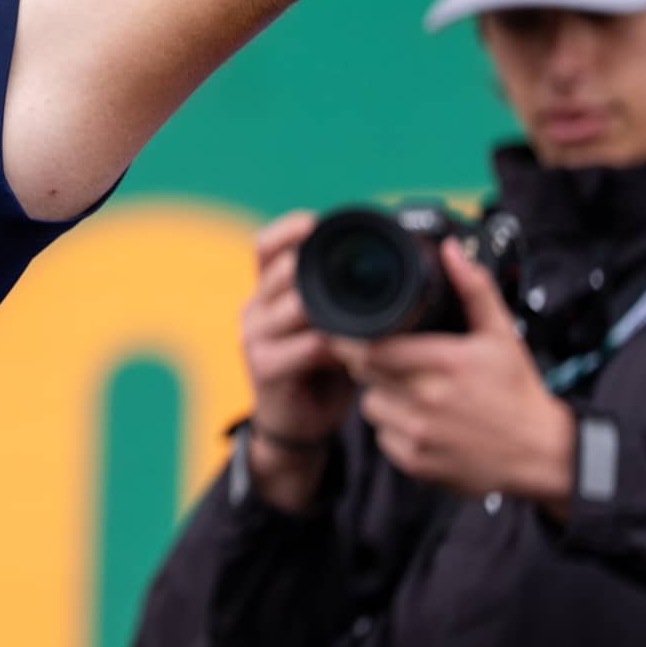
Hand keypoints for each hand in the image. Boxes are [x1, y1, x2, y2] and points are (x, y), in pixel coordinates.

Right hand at [237, 211, 356, 508]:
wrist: (299, 423)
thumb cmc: (321, 368)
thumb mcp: (330, 325)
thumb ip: (341, 297)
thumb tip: (390, 265)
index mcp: (268, 290)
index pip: (265, 245)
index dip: (288, 229)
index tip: (317, 222)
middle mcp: (255, 307)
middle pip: (281, 268)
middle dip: (320, 268)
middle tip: (359, 272)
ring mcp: (255, 337)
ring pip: (295, 305)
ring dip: (334, 308)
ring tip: (367, 314)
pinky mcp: (265, 367)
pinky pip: (306, 346)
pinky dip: (336, 346)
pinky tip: (356, 350)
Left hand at [332, 238, 574, 509]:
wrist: (543, 454)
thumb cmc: (518, 391)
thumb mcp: (502, 335)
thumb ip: (473, 289)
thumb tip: (450, 250)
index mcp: (445, 362)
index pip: (372, 346)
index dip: (358, 340)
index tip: (358, 334)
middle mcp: (428, 398)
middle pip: (364, 373)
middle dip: (369, 364)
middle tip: (389, 360)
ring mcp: (420, 433)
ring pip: (370, 405)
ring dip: (380, 395)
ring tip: (407, 390)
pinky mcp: (416, 462)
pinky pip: (383, 437)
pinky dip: (392, 428)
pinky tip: (417, 419)